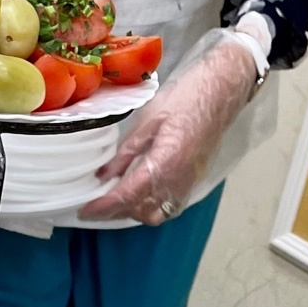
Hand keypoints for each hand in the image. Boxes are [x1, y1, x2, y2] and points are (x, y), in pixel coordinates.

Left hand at [80, 31, 257, 225]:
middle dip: (115, 211)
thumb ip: (125, 152)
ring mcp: (187, 185)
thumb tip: (103, 176)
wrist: (222, 91)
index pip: (127, 195)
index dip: (103, 206)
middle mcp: (177, 181)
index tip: (85, 211)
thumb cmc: (187, 97)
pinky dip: (150, 208)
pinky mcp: (192, 183)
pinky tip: (139, 195)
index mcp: (164, 163)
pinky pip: (168, 208)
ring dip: (133, 211)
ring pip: (154, 215)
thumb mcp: (149, 120)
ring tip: (116, 198)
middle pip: (139, 210)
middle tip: (96, 201)